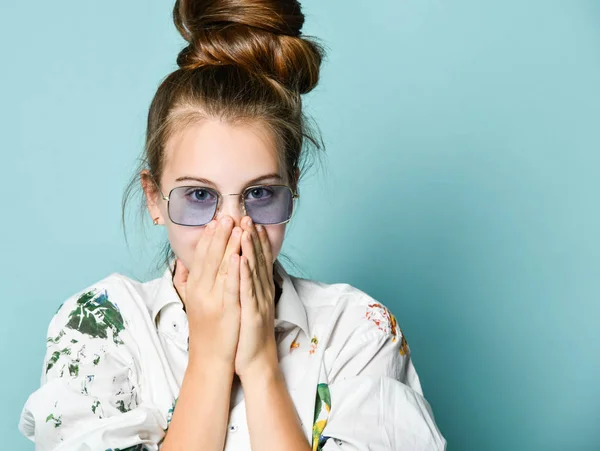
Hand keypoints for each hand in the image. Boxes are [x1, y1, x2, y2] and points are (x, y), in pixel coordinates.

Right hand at [172, 216, 242, 367]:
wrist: (210, 359)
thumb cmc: (205, 329)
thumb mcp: (192, 301)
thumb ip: (186, 280)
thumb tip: (183, 262)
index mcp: (194, 287)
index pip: (201, 256)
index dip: (209, 237)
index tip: (215, 220)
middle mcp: (200, 290)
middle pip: (210, 257)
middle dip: (219, 234)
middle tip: (227, 215)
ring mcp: (213, 300)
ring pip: (221, 268)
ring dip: (228, 245)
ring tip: (236, 226)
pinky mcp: (226, 310)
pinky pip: (230, 287)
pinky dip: (233, 270)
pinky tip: (238, 256)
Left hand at [235, 216, 277, 378]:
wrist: (256, 362)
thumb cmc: (247, 334)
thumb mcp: (247, 307)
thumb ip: (245, 288)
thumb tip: (240, 272)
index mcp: (260, 290)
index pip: (258, 260)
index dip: (256, 241)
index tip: (250, 222)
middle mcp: (262, 293)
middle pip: (258, 260)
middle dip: (253, 237)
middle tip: (248, 216)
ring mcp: (259, 303)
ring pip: (254, 271)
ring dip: (250, 249)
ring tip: (245, 229)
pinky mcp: (253, 314)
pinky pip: (248, 291)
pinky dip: (244, 273)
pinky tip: (240, 259)